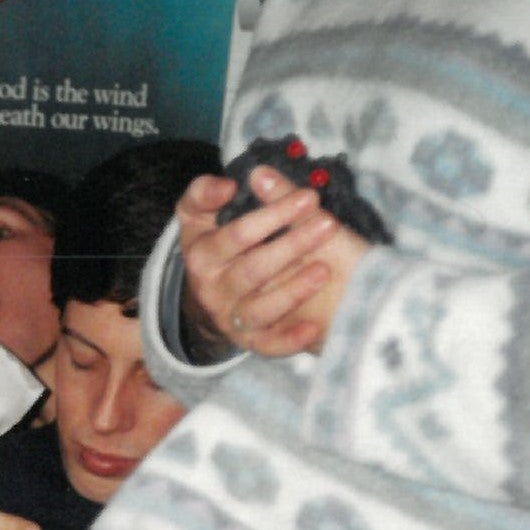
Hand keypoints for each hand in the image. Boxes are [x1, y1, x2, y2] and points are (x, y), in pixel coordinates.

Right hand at [175, 168, 370, 359]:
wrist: (209, 296)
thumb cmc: (217, 245)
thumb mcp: (202, 216)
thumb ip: (206, 194)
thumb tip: (233, 183)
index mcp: (201, 253)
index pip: (235, 234)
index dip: (271, 216)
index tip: (307, 197)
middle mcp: (210, 288)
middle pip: (252, 269)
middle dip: (292, 245)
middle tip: (328, 224)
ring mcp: (228, 316)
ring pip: (258, 308)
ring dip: (292, 291)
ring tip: (324, 269)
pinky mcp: (246, 340)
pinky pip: (266, 346)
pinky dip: (287, 341)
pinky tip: (312, 329)